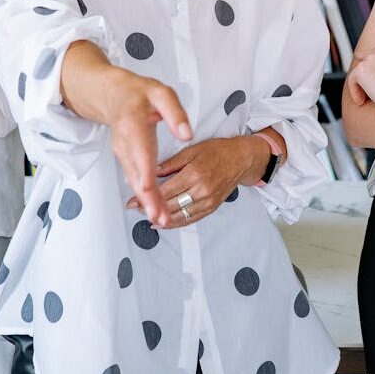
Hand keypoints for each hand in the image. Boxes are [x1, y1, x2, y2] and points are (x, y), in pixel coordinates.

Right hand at [105, 70, 191, 227]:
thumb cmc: (140, 93)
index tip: (154, 196)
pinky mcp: (125, 158)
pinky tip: (154, 207)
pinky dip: (144, 194)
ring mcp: (123, 153)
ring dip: (147, 201)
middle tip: (163, 219)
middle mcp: (125, 145)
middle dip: (149, 200)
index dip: (148, 180)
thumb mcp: (160, 93)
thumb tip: (187, 135)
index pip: (141, 158)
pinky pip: (135, 178)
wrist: (113, 95)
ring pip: (135, 181)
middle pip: (137, 176)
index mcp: (133, 127)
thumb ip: (174, 113)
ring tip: (162, 219)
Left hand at [127, 135, 266, 226]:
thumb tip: (151, 172)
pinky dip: (176, 224)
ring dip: (161, 219)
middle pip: (170, 205)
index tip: (133, 199)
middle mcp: (201, 190)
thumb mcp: (192, 150)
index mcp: (194, 173)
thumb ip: (171, 163)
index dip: (147, 196)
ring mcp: (207, 201)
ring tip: (146, 217)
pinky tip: (164, 223)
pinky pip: (191, 219)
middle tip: (134, 208)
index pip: (165, 190)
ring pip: (179, 216)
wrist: (241, 159)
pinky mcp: (211, 207)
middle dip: (150, 208)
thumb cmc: (218, 151)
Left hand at [345, 46, 374, 111]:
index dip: (371, 67)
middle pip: (364, 59)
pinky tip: (361, 101)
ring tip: (364, 99)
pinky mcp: (361, 69)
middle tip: (364, 91)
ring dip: (360, 86)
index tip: (371, 78)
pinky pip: (352, 81)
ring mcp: (370, 58)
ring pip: (358, 72)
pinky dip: (355, 92)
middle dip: (364, 75)